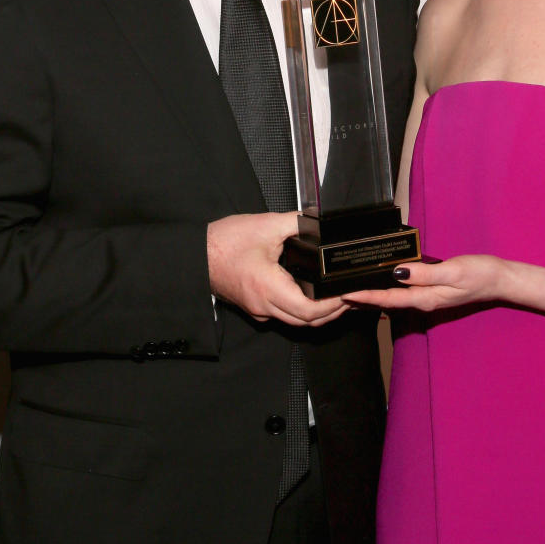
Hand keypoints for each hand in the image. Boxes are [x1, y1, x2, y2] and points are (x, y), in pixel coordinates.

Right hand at [207, 212, 346, 326]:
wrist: (195, 254)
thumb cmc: (223, 243)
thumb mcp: (266, 225)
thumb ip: (298, 222)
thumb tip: (320, 221)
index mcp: (269, 288)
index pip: (310, 311)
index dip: (334, 305)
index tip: (348, 292)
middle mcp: (264, 306)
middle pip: (307, 322)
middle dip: (332, 312)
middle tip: (349, 295)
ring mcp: (258, 310)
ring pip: (295, 321)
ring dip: (318, 313)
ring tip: (336, 296)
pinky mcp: (254, 307)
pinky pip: (283, 315)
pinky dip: (301, 309)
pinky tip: (311, 294)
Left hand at [342, 255, 502, 312]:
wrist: (500, 279)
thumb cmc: (480, 274)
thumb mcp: (453, 272)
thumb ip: (425, 274)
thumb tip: (397, 273)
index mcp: (425, 299)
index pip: (387, 300)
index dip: (365, 297)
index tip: (345, 294)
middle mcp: (423, 301)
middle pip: (386, 302)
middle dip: (363, 299)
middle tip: (339, 292)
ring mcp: (427, 298)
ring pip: (393, 298)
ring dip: (373, 294)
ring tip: (353, 288)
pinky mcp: (431, 291)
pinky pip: (404, 292)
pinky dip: (388, 288)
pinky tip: (381, 281)